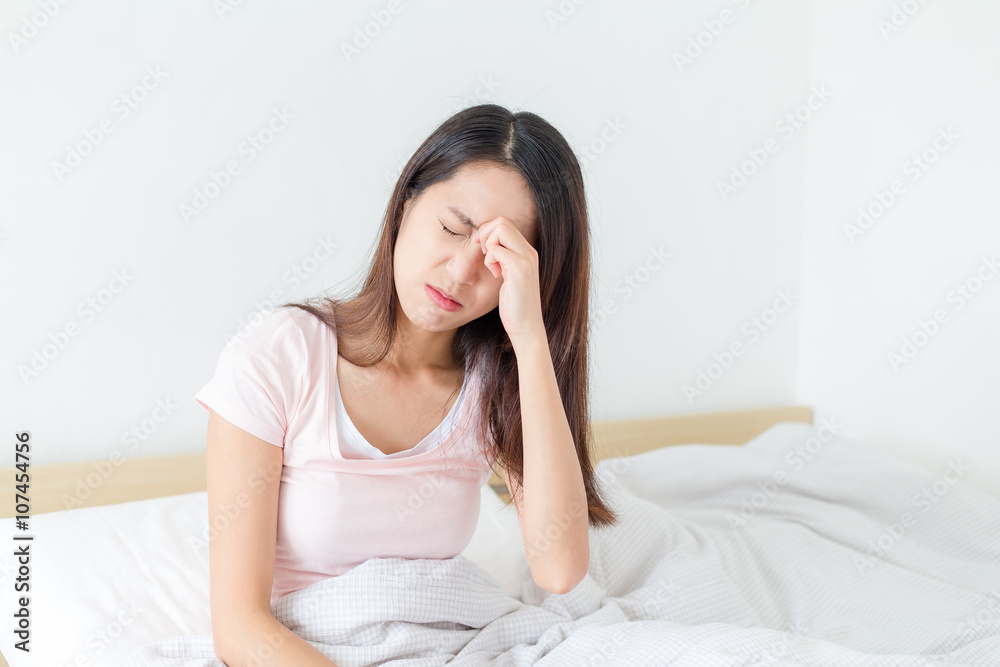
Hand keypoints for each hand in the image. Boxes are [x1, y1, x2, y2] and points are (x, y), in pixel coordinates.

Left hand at [471, 217, 545, 346]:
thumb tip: (483, 243)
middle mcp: (529, 252)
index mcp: (527, 252)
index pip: (505, 224)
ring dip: (488, 245)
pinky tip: (496, 275)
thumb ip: (501, 259)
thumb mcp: (507, 277)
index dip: (488, 232)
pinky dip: (489, 260)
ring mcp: (526, 259)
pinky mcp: (520, 269)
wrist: (527, 327)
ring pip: (500, 229)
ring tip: (492, 264)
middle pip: (502, 222)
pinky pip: (496, 250)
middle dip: (485, 234)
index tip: (482, 250)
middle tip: (483, 254)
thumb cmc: (514, 305)